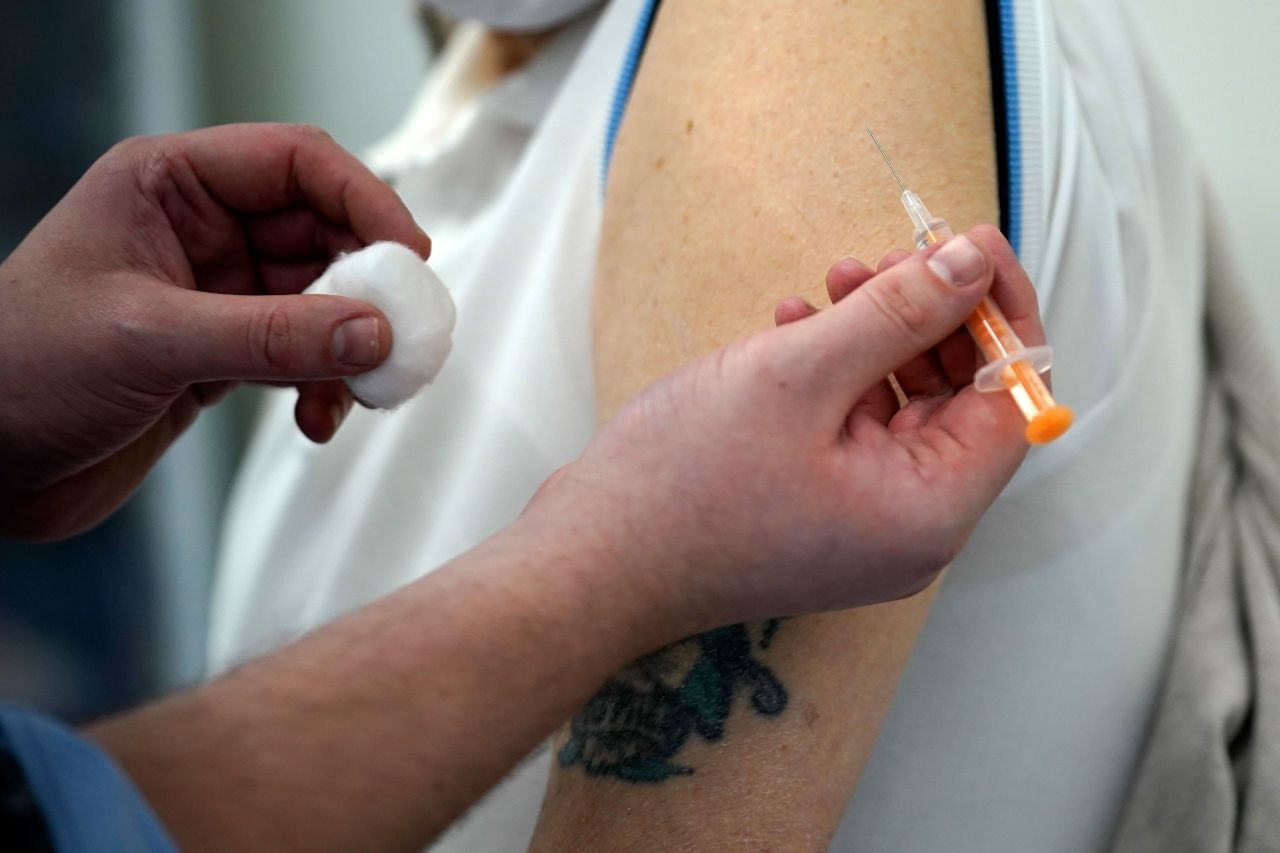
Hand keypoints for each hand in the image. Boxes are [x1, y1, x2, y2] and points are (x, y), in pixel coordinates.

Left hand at [0, 124, 431, 539]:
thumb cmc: (20, 370)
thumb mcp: (150, 340)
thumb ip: (270, 336)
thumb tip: (373, 333)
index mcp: (169, 186)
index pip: (296, 164)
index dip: (364, 199)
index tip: (410, 255)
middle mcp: (200, 232)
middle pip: (324, 234)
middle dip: (368, 285)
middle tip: (400, 335)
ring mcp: (216, 295)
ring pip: (323, 300)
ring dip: (351, 346)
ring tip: (362, 390)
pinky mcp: (223, 354)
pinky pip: (303, 355)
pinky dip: (324, 386)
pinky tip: (318, 420)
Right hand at [527, 225, 1041, 630]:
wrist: (592, 560)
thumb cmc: (684, 486)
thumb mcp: (799, 375)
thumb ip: (898, 313)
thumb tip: (974, 262)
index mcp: (927, 510)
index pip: (1012, 399)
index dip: (1000, 313)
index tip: (968, 248)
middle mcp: (908, 528)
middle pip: (959, 401)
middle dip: (929, 318)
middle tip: (887, 258)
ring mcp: (861, 525)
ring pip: (902, 409)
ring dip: (876, 338)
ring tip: (829, 286)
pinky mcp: (818, 513)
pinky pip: (854, 431)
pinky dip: (836, 374)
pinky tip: (792, 331)